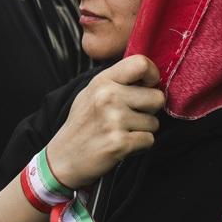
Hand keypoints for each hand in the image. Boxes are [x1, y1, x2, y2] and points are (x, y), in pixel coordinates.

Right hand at [46, 55, 164, 187]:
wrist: (64, 157)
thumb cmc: (83, 124)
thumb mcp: (92, 92)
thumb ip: (117, 81)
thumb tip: (149, 75)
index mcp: (103, 81)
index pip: (141, 63)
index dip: (152, 75)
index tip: (148, 86)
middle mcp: (109, 97)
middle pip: (157, 97)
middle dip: (150, 110)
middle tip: (132, 116)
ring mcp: (114, 120)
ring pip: (154, 122)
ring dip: (143, 130)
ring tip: (122, 132)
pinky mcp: (120, 143)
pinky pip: (149, 140)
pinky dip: (140, 145)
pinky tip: (123, 144)